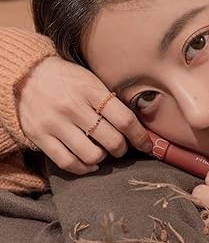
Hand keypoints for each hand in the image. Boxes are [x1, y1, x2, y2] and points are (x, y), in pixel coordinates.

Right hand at [16, 56, 152, 174]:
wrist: (27, 73)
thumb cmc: (68, 78)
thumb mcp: (92, 80)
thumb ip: (111, 101)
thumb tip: (137, 127)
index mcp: (91, 90)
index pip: (125, 120)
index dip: (140, 137)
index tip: (146, 144)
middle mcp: (73, 107)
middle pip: (111, 141)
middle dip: (122, 149)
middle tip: (121, 146)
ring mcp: (55, 123)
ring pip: (91, 155)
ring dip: (103, 158)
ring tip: (103, 151)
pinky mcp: (39, 136)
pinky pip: (67, 163)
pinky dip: (83, 168)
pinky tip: (89, 163)